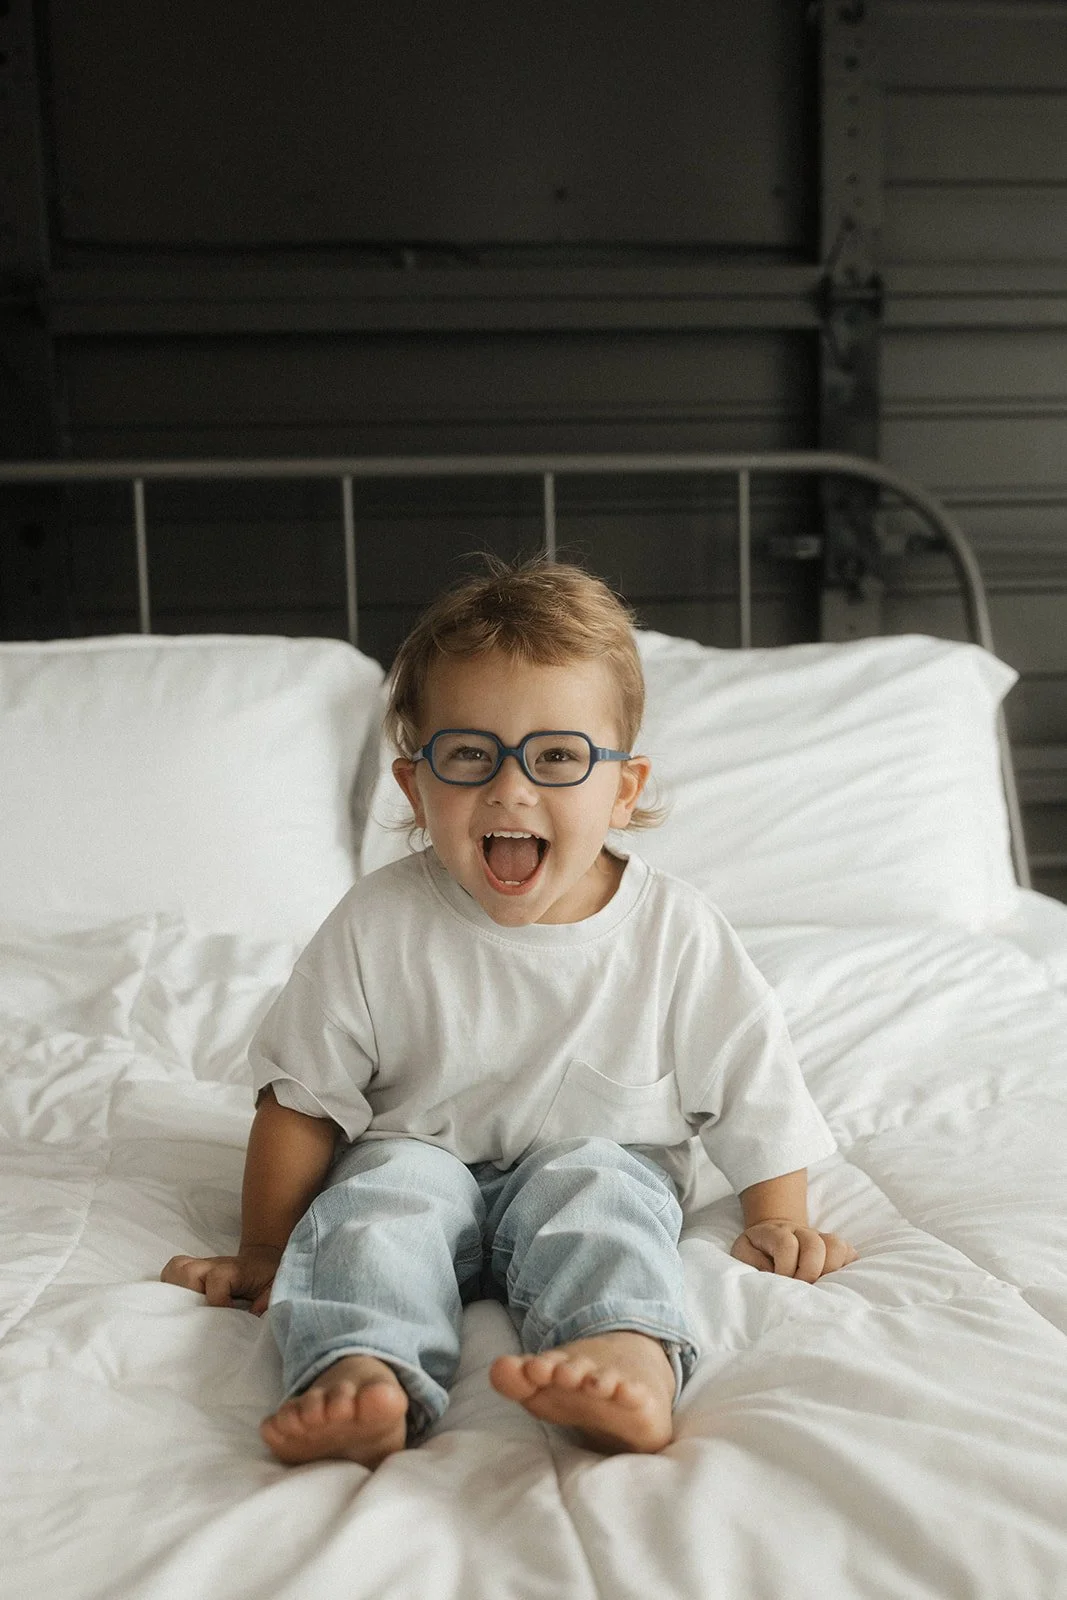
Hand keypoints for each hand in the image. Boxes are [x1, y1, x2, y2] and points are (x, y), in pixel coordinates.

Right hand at [160, 1244, 282, 1314]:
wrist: (261, 1261)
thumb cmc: (267, 1278)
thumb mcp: (275, 1288)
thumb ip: (269, 1301)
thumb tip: (252, 1318)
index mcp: (233, 1270)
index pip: (217, 1279)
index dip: (218, 1301)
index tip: (227, 1316)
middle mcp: (211, 1265)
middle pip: (187, 1271)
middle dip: (188, 1294)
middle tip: (197, 1315)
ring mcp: (199, 1267)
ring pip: (174, 1270)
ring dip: (174, 1289)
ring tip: (184, 1309)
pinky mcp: (191, 1272)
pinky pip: (170, 1274)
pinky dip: (169, 1287)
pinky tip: (177, 1305)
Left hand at [730, 1220, 857, 1282]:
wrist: (773, 1236)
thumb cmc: (757, 1250)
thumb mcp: (742, 1252)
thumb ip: (751, 1262)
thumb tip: (771, 1274)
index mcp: (776, 1232)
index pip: (787, 1244)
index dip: (785, 1268)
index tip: (780, 1283)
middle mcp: (800, 1232)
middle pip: (815, 1244)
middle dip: (809, 1272)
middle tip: (801, 1288)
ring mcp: (820, 1238)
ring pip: (836, 1246)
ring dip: (830, 1270)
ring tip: (818, 1286)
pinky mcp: (834, 1248)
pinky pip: (850, 1253)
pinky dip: (846, 1269)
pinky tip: (833, 1282)